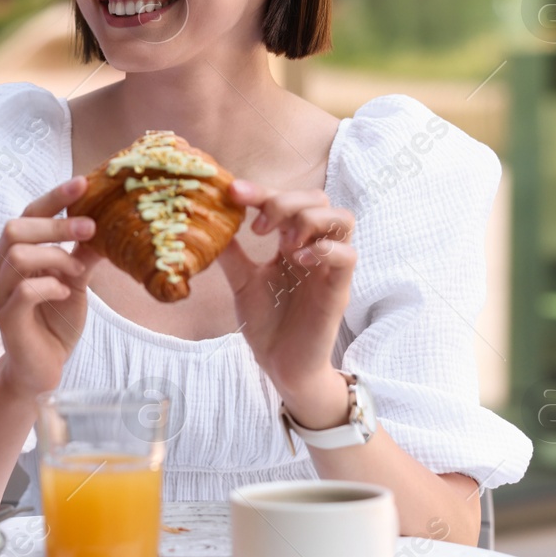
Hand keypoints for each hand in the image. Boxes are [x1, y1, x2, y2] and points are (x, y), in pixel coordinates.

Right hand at [0, 176, 102, 399]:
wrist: (45, 370)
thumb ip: (82, 252)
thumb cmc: (56, 322)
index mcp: (12, 256)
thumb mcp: (75, 280)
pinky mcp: (7, 319)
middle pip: (14, 228)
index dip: (54, 198)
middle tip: (91, 228)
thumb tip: (106, 221)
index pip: (27, 215)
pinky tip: (65, 292)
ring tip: (77, 271)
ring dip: (56, 257)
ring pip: (18, 255)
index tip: (83, 182)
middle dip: (56, 225)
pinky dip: (51, 284)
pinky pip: (25, 290)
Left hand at [218, 179, 356, 427]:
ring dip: (310, 219)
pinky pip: (348, 255)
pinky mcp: (338, 290)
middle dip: (286, 201)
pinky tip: (296, 258)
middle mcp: (313, 249)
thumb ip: (231, 253)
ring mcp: (328, 268)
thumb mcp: (242, 281)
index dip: (261, 191)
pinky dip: (324, 249)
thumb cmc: (267, 322)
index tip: (232, 191)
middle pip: (319, 200)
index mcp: (291, 243)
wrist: (280, 365)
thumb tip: (207, 223)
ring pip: (342, 219)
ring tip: (283, 241)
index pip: (286, 200)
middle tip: (259, 227)